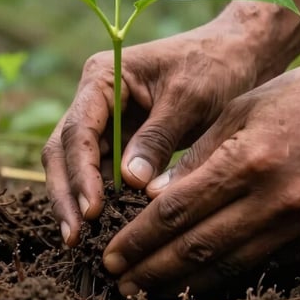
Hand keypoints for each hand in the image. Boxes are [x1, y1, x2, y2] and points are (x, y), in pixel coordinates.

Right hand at [42, 18, 258, 245]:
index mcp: (103, 76)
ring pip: (76, 166)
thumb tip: (130, 182)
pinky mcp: (120, 140)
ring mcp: (105, 120)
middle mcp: (94, 98)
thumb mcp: (189, 99)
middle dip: (66, 194)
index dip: (80, 172)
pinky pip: (101, 173)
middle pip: (63, 150)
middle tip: (74, 240)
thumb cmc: (213, 66)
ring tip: (83, 244)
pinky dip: (101, 199)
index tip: (91, 210)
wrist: (236, 55)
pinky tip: (107, 230)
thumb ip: (158, 137)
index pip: (78, 129)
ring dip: (77, 201)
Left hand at [102, 51, 299, 296]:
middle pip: (198, 246)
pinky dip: (224, 276)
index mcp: (247, 159)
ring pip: (229, 264)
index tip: (111, 255)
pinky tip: (198, 282)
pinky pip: (260, 263)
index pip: (178, 210)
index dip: (140, 238)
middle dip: (152, 269)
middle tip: (118, 283)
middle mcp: (274, 198)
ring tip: (149, 292)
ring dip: (184, 282)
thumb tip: (156, 197)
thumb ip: (198, 156)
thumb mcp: (240, 110)